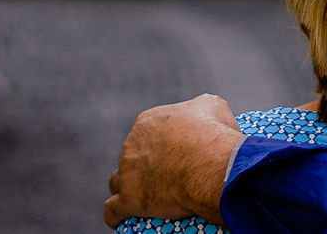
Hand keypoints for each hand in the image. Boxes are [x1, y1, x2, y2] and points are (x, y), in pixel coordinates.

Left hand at [103, 94, 242, 227]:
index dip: (157, 145)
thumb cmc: (214, 134)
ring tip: (139, 197)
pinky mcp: (128, 199)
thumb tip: (203, 114)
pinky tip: (121, 220)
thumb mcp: (212, 106)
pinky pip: (112, 210)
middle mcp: (131, 145)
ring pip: (117, 181)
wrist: (210, 163)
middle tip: (163, 176)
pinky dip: (115, 215)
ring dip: (126, 188)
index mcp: (148, 122)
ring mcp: (127, 172)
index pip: (145, 133)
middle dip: (141, 165)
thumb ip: (201, 108)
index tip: (170, 155)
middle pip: (131, 157)